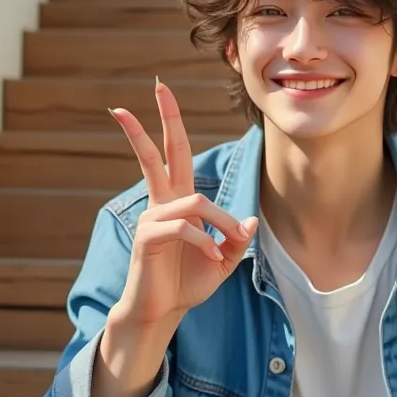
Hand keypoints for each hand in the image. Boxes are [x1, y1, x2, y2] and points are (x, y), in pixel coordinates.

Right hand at [109, 78, 257, 327]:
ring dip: (220, 224)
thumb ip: (236, 240)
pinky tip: (212, 257)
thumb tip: (249, 220)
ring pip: (195, 202)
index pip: (175, 154)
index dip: (171, 123)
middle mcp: (162, 202)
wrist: (162, 311)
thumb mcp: (223, 261)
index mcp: (178, 202)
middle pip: (162, 152)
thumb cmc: (188, 283)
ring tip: (224, 249)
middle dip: (164, 118)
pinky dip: (204, 242)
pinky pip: (184, 229)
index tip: (162, 92)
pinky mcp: (148, 237)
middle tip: (158, 84)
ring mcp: (152, 217)